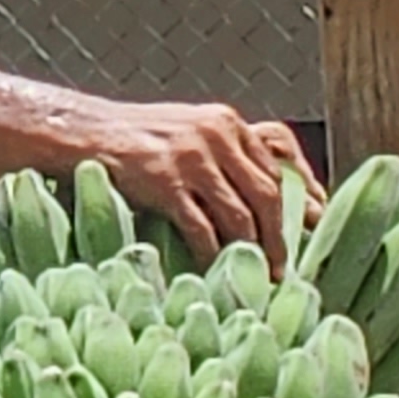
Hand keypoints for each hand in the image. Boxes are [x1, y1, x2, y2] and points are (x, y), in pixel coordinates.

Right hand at [81, 103, 306, 258]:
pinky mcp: (165, 182)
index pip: (278, 165)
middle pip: (267, 194)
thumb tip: (269, 196)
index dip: (301, 200)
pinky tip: (217, 270)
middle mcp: (215, 135)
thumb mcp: (192, 131)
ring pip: (240, 214)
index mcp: (227, 122)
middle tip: (284, 266)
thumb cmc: (139, 138)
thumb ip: (228, 154)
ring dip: (253, 251)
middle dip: (280, 235)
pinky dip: (213, 253)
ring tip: (260, 274)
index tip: (314, 225)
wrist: (83, 131)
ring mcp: (190, 158)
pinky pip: (202, 227)